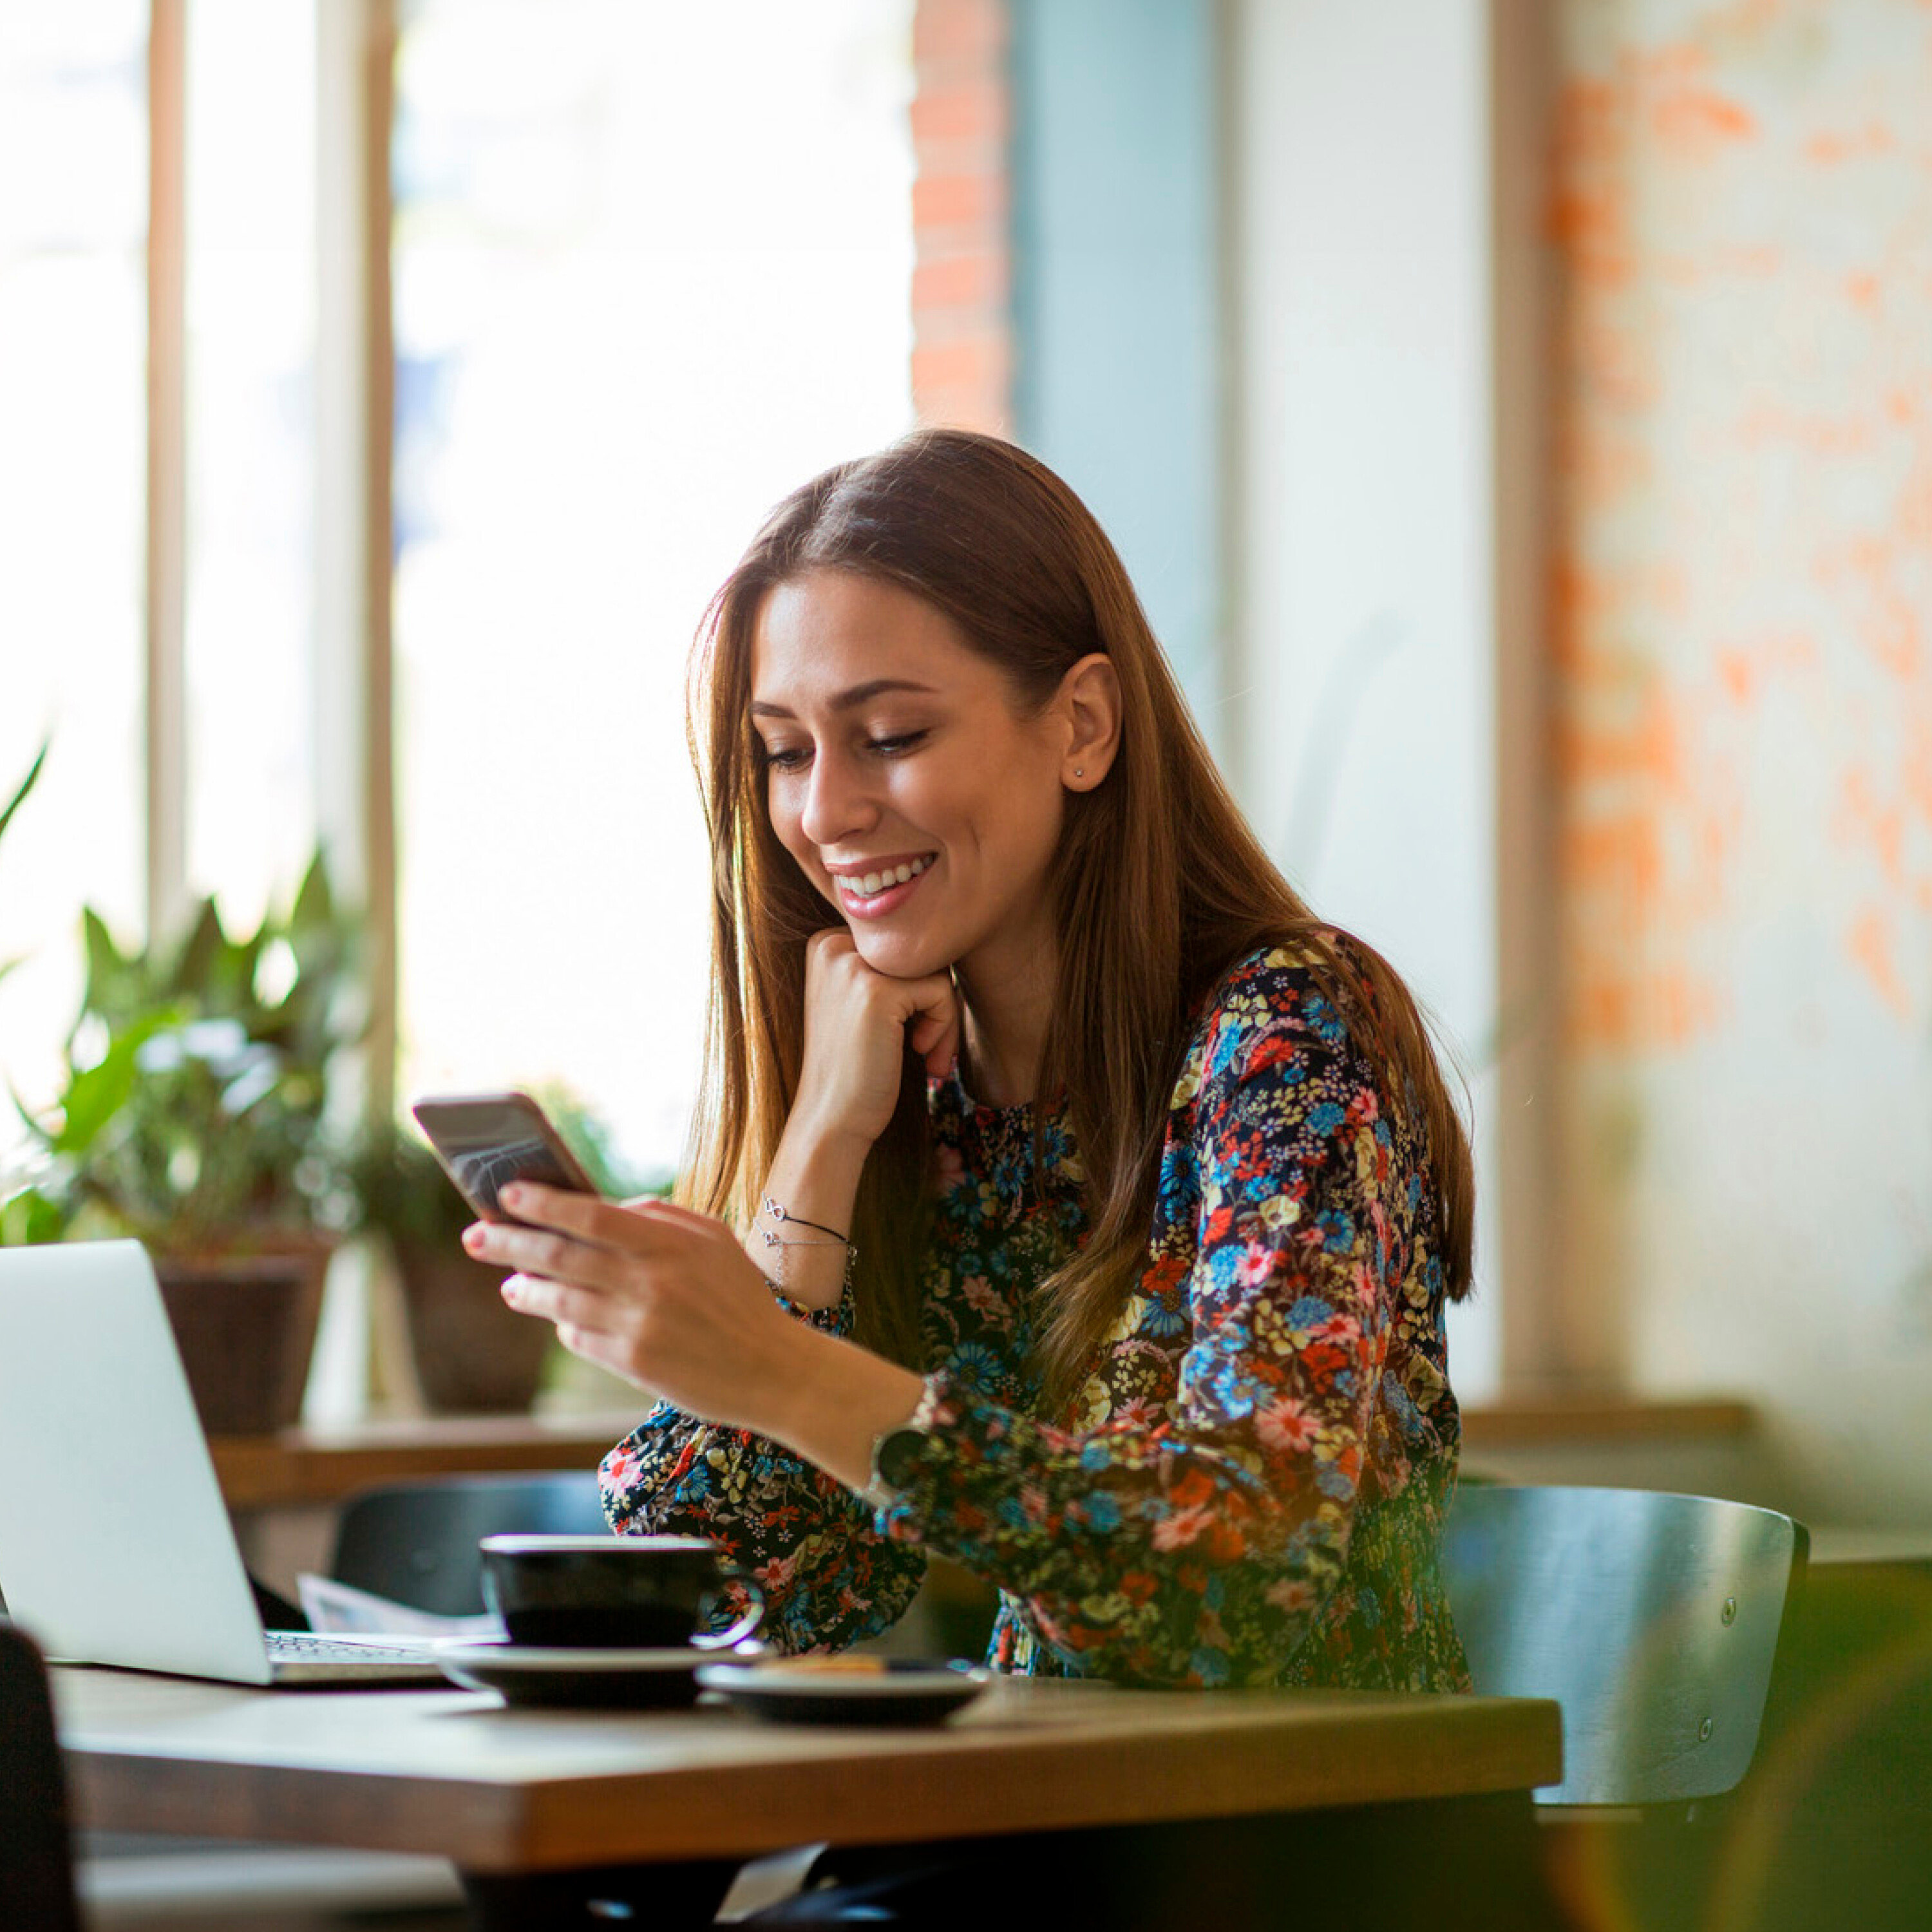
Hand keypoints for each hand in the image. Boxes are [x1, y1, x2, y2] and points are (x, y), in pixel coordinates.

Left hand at [465, 1182, 802, 1430]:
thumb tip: (602, 1207)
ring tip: (510, 1284)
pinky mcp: (631, 1363)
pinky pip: (578, 1337)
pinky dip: (564, 1324)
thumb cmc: (741, 1297)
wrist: (771, 1369)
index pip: (589, 1214)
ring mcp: (637, 1325)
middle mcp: (649, 1282)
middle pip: (560, 1255)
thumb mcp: (714, 1240)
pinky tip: (559, 1317)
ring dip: (525, 1289)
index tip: (507, 1194)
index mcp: (668, 1243)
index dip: (543, 1203)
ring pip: (558, 1300)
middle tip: (475, 1236)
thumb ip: (659, 1216)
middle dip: (509, 1242)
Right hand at [794, 927, 959, 1149]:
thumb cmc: (857, 1070)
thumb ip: (893, 969)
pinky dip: (945, 1027)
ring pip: (936, 970)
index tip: (913, 1031)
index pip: (904, 946)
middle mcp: (834, 945)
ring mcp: (852, 965)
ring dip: (945, 1018)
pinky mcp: (876, 990)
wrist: (831, 1120)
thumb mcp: (866, 1005)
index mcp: (828, 944)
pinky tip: (923, 1055)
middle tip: (929, 1048)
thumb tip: (950, 939)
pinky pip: (942, 990)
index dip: (921, 988)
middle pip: (922, 953)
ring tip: (929, 1055)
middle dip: (937, 1002)